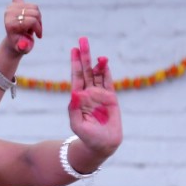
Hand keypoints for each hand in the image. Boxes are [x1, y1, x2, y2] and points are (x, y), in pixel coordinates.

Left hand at [3, 0, 41, 55]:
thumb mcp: (23, 48)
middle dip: (39, 23)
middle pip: (35, 13)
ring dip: (39, 18)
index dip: (37, 28)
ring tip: (32, 26)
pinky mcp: (15, 2)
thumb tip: (25, 44)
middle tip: (33, 32)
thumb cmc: (20, 45)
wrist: (14, 42)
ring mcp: (12, 7)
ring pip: (36, 8)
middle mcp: (9, 12)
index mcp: (10, 23)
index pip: (32, 19)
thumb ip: (24, 47)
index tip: (37, 36)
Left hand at [67, 37, 120, 156]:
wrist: (102, 144)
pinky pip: (108, 82)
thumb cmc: (87, 136)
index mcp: (78, 98)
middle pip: (86, 71)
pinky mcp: (111, 98)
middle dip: (84, 56)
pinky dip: (106, 72)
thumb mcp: (77, 124)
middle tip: (83, 40)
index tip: (74, 50)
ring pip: (98, 74)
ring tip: (97, 54)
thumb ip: (75, 109)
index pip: (76, 77)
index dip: (75, 63)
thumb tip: (76, 93)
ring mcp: (100, 95)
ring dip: (97, 63)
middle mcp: (88, 93)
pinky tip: (104, 63)